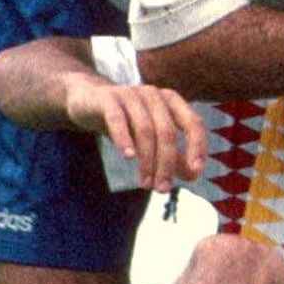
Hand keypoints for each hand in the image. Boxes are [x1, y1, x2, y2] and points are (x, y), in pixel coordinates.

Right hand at [58, 74, 205, 192]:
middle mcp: (154, 95)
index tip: (195, 173)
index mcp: (171, 101)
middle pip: (167, 131)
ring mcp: (130, 94)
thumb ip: (174, 155)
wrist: (86, 100)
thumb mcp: (151, 139)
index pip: (193, 123)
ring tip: (145, 183)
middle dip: (167, 163)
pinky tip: (128, 157)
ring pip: (145, 129)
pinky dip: (124, 138)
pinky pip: (117, 119)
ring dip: (147, 160)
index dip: (197, 147)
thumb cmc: (126, 121)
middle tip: (162, 189)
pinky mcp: (107, 99)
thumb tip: (193, 176)